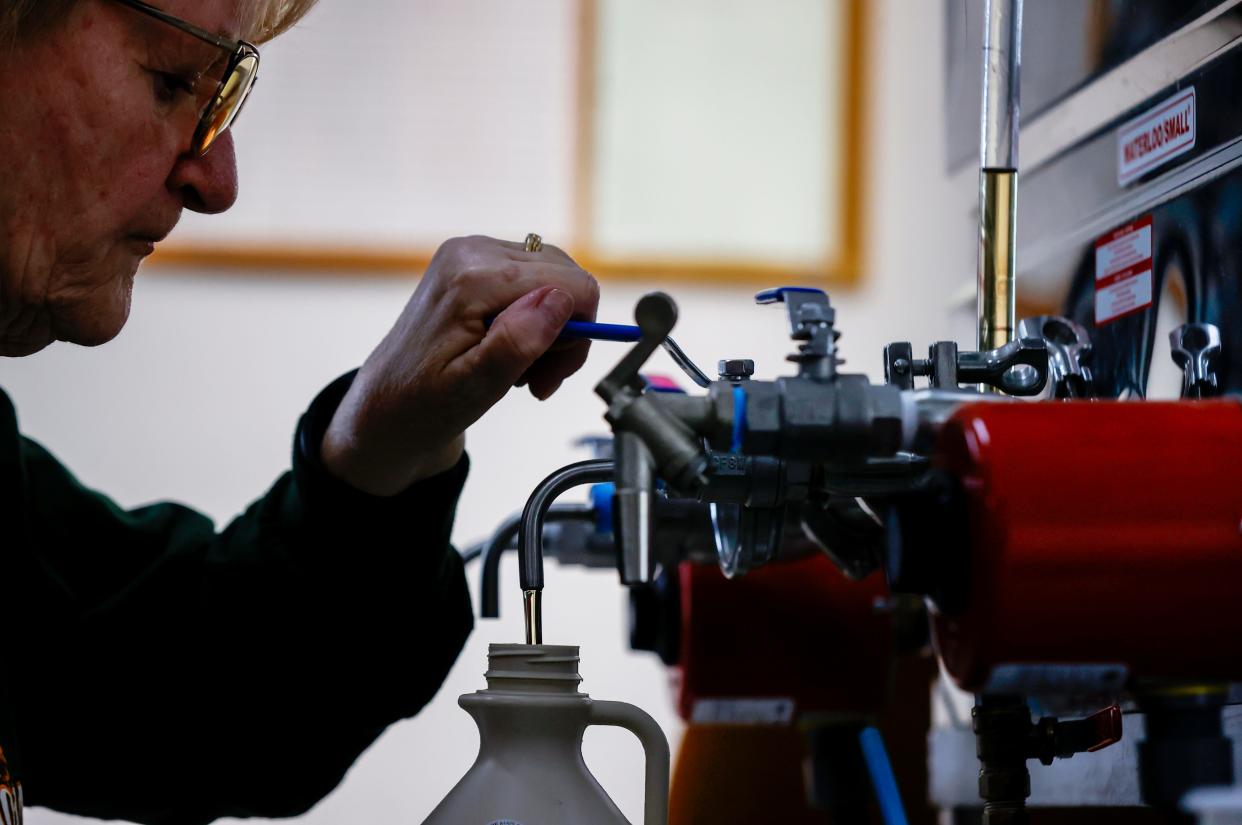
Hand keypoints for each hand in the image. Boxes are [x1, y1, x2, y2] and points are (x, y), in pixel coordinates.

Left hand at [320, 235, 599, 495]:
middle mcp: (473, 252)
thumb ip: (518, 341)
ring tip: (523, 372)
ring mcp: (472, 255)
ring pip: (553, 280)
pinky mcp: (473, 265)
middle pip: (565, 277)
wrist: (384, 410)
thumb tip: (560, 300)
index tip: (552, 374)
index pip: (571, 284)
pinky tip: (511, 352)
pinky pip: (531, 282)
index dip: (578, 333)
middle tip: (539, 379)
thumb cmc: (422, 406)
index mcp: (473, 278)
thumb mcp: (475, 387)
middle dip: (566, 333)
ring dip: (551, 330)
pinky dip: (533, 320)